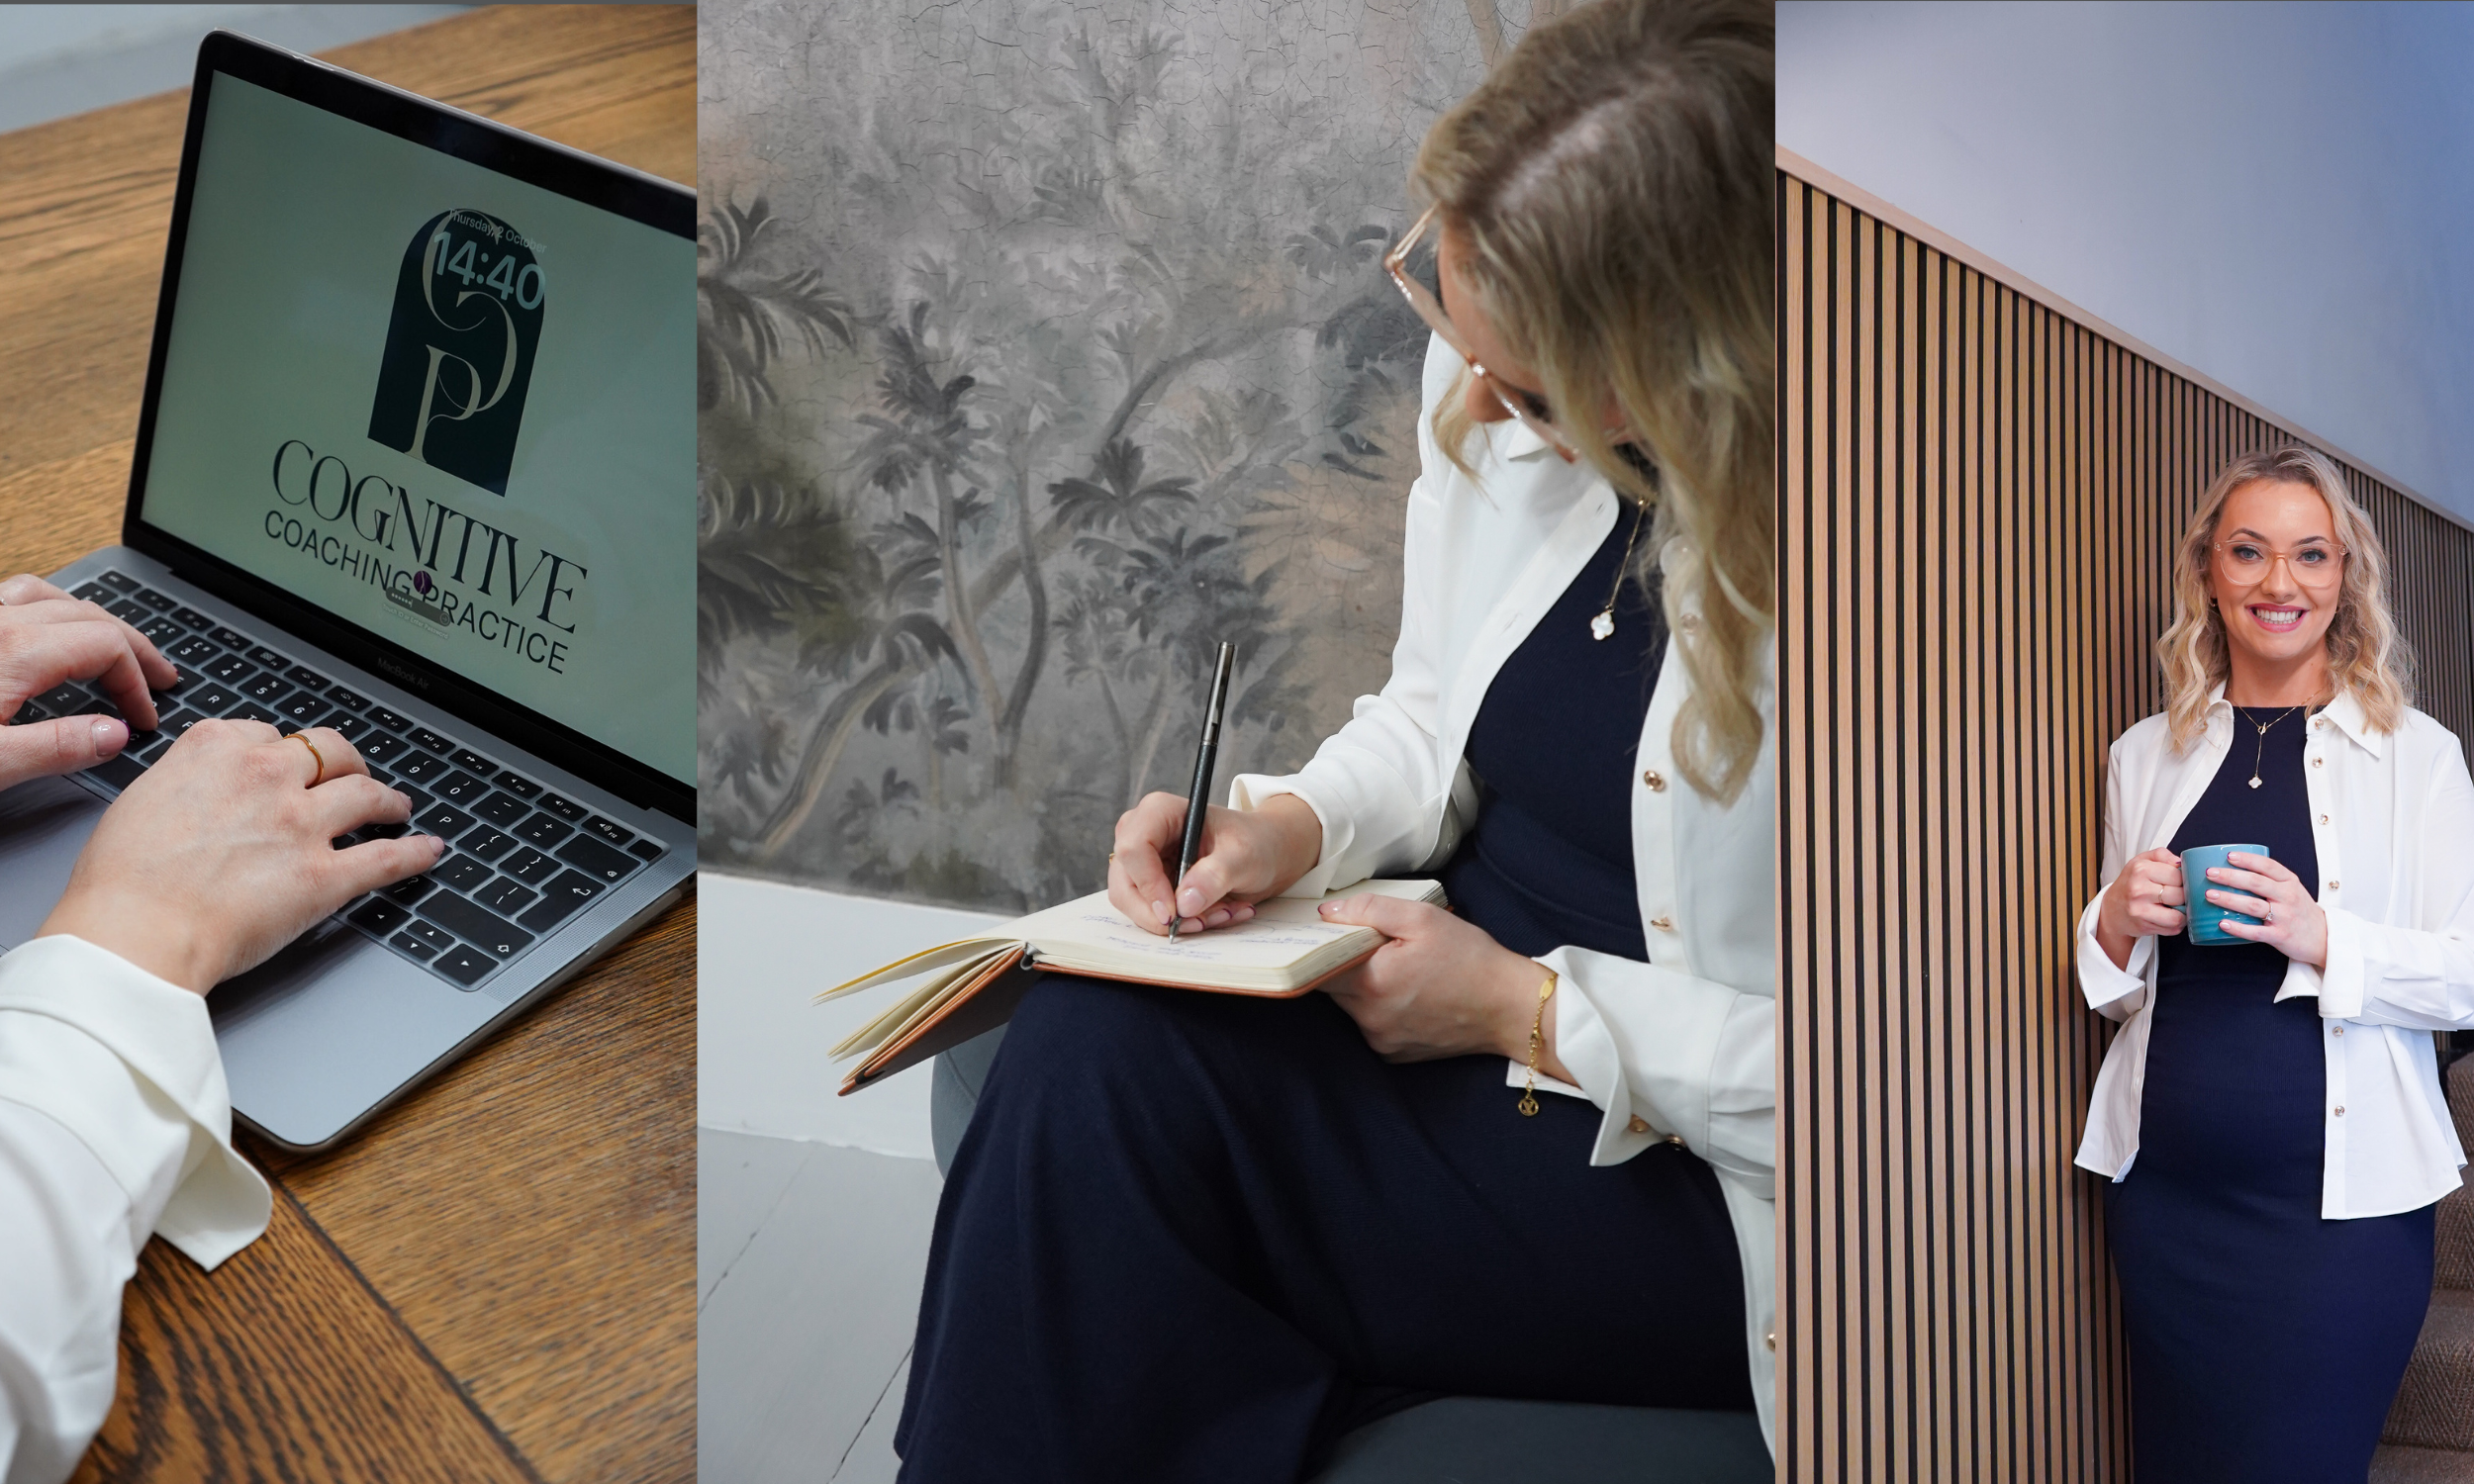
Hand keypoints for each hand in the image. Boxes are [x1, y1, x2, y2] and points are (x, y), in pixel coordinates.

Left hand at [0, 573, 179, 783]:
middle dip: (133, 649)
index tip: (143, 719)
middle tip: (159, 678)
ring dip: (93, 621)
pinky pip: (13, 595)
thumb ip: (56, 748)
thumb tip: (114, 735)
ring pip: (51, 596)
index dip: (136, 684)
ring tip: (114, 645)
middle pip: (89, 616)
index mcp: (15, 651)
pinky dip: (47, 606)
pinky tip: (47, 627)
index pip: (107, 648)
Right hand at [38, 720, 443, 991]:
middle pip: (329, 751)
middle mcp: (265, 778)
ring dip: (388, 798)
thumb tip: (202, 790)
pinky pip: (386, 857)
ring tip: (396, 806)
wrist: (134, 931)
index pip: (267, 736)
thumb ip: (186, 783)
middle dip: (347, 762)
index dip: (284, 753)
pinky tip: (429, 850)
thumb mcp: (142, 800)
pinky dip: (415, 853)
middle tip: (354, 775)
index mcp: (215, 751)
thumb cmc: (123, 881)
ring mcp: (301, 824)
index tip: (290, 764)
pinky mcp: (324, 875)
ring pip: (366, 794)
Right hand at [1107, 791, 1321, 936]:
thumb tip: (1184, 904)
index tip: (1174, 913)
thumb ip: (1216, 876)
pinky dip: (1184, 922)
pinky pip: (1152, 913)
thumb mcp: (1245, 856)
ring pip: (1135, 905)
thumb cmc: (1257, 841)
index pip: (1133, 848)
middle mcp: (1142, 834)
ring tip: (1222, 913)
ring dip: (1178, 921)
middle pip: (1124, 884)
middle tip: (1200, 924)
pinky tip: (1216, 913)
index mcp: (1160, 812)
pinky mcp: (1150, 884)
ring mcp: (1143, 862)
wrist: (1267, 851)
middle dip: (1161, 913)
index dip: (1148, 885)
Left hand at [1316, 893, 1571, 1078]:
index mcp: (1371, 982)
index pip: (1317, 965)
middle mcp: (1369, 1018)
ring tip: (1399, 969)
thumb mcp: (1423, 918)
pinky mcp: (1393, 1053)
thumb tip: (1326, 913)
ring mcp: (1380, 1040)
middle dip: (1344, 964)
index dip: (1319, 945)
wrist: (1510, 1008)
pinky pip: (1371, 1025)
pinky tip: (1409, 993)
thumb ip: (1370, 909)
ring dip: (1363, 986)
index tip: (1328, 932)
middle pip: (1332, 986)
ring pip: (1351, 1006)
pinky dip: (1379, 1008)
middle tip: (1375, 944)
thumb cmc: (1470, 959)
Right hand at [2095, 846, 2185, 968]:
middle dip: (2184, 896)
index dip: (2184, 879)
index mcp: (2140, 869)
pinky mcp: (2144, 926)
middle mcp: (2138, 889)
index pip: (2178, 875)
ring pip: (2179, 915)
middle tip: (2177, 895)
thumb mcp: (2141, 861)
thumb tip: (2181, 863)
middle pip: (2181, 895)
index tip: (2178, 882)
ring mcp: (2140, 910)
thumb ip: (2162, 855)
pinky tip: (2168, 916)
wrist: (2112, 909)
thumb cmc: (2131, 883)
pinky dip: (2176, 924)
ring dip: (2182, 913)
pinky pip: (2173, 928)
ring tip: (2175, 907)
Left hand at [2203, 851, 2327, 967]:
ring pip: (2253, 905)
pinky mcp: (2280, 936)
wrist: (2323, 937)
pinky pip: (2255, 932)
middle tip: (2210, 874)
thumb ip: (2270, 879)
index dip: (2248, 860)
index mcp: (2289, 882)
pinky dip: (2237, 928)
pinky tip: (2222, 923)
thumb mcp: (2292, 889)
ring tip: (2210, 895)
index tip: (2229, 856)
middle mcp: (2288, 897)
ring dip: (2229, 899)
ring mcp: (2284, 917)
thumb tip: (2234, 869)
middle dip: (2230, 877)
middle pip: (2256, 883)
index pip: (2268, 866)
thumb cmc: (2300, 910)